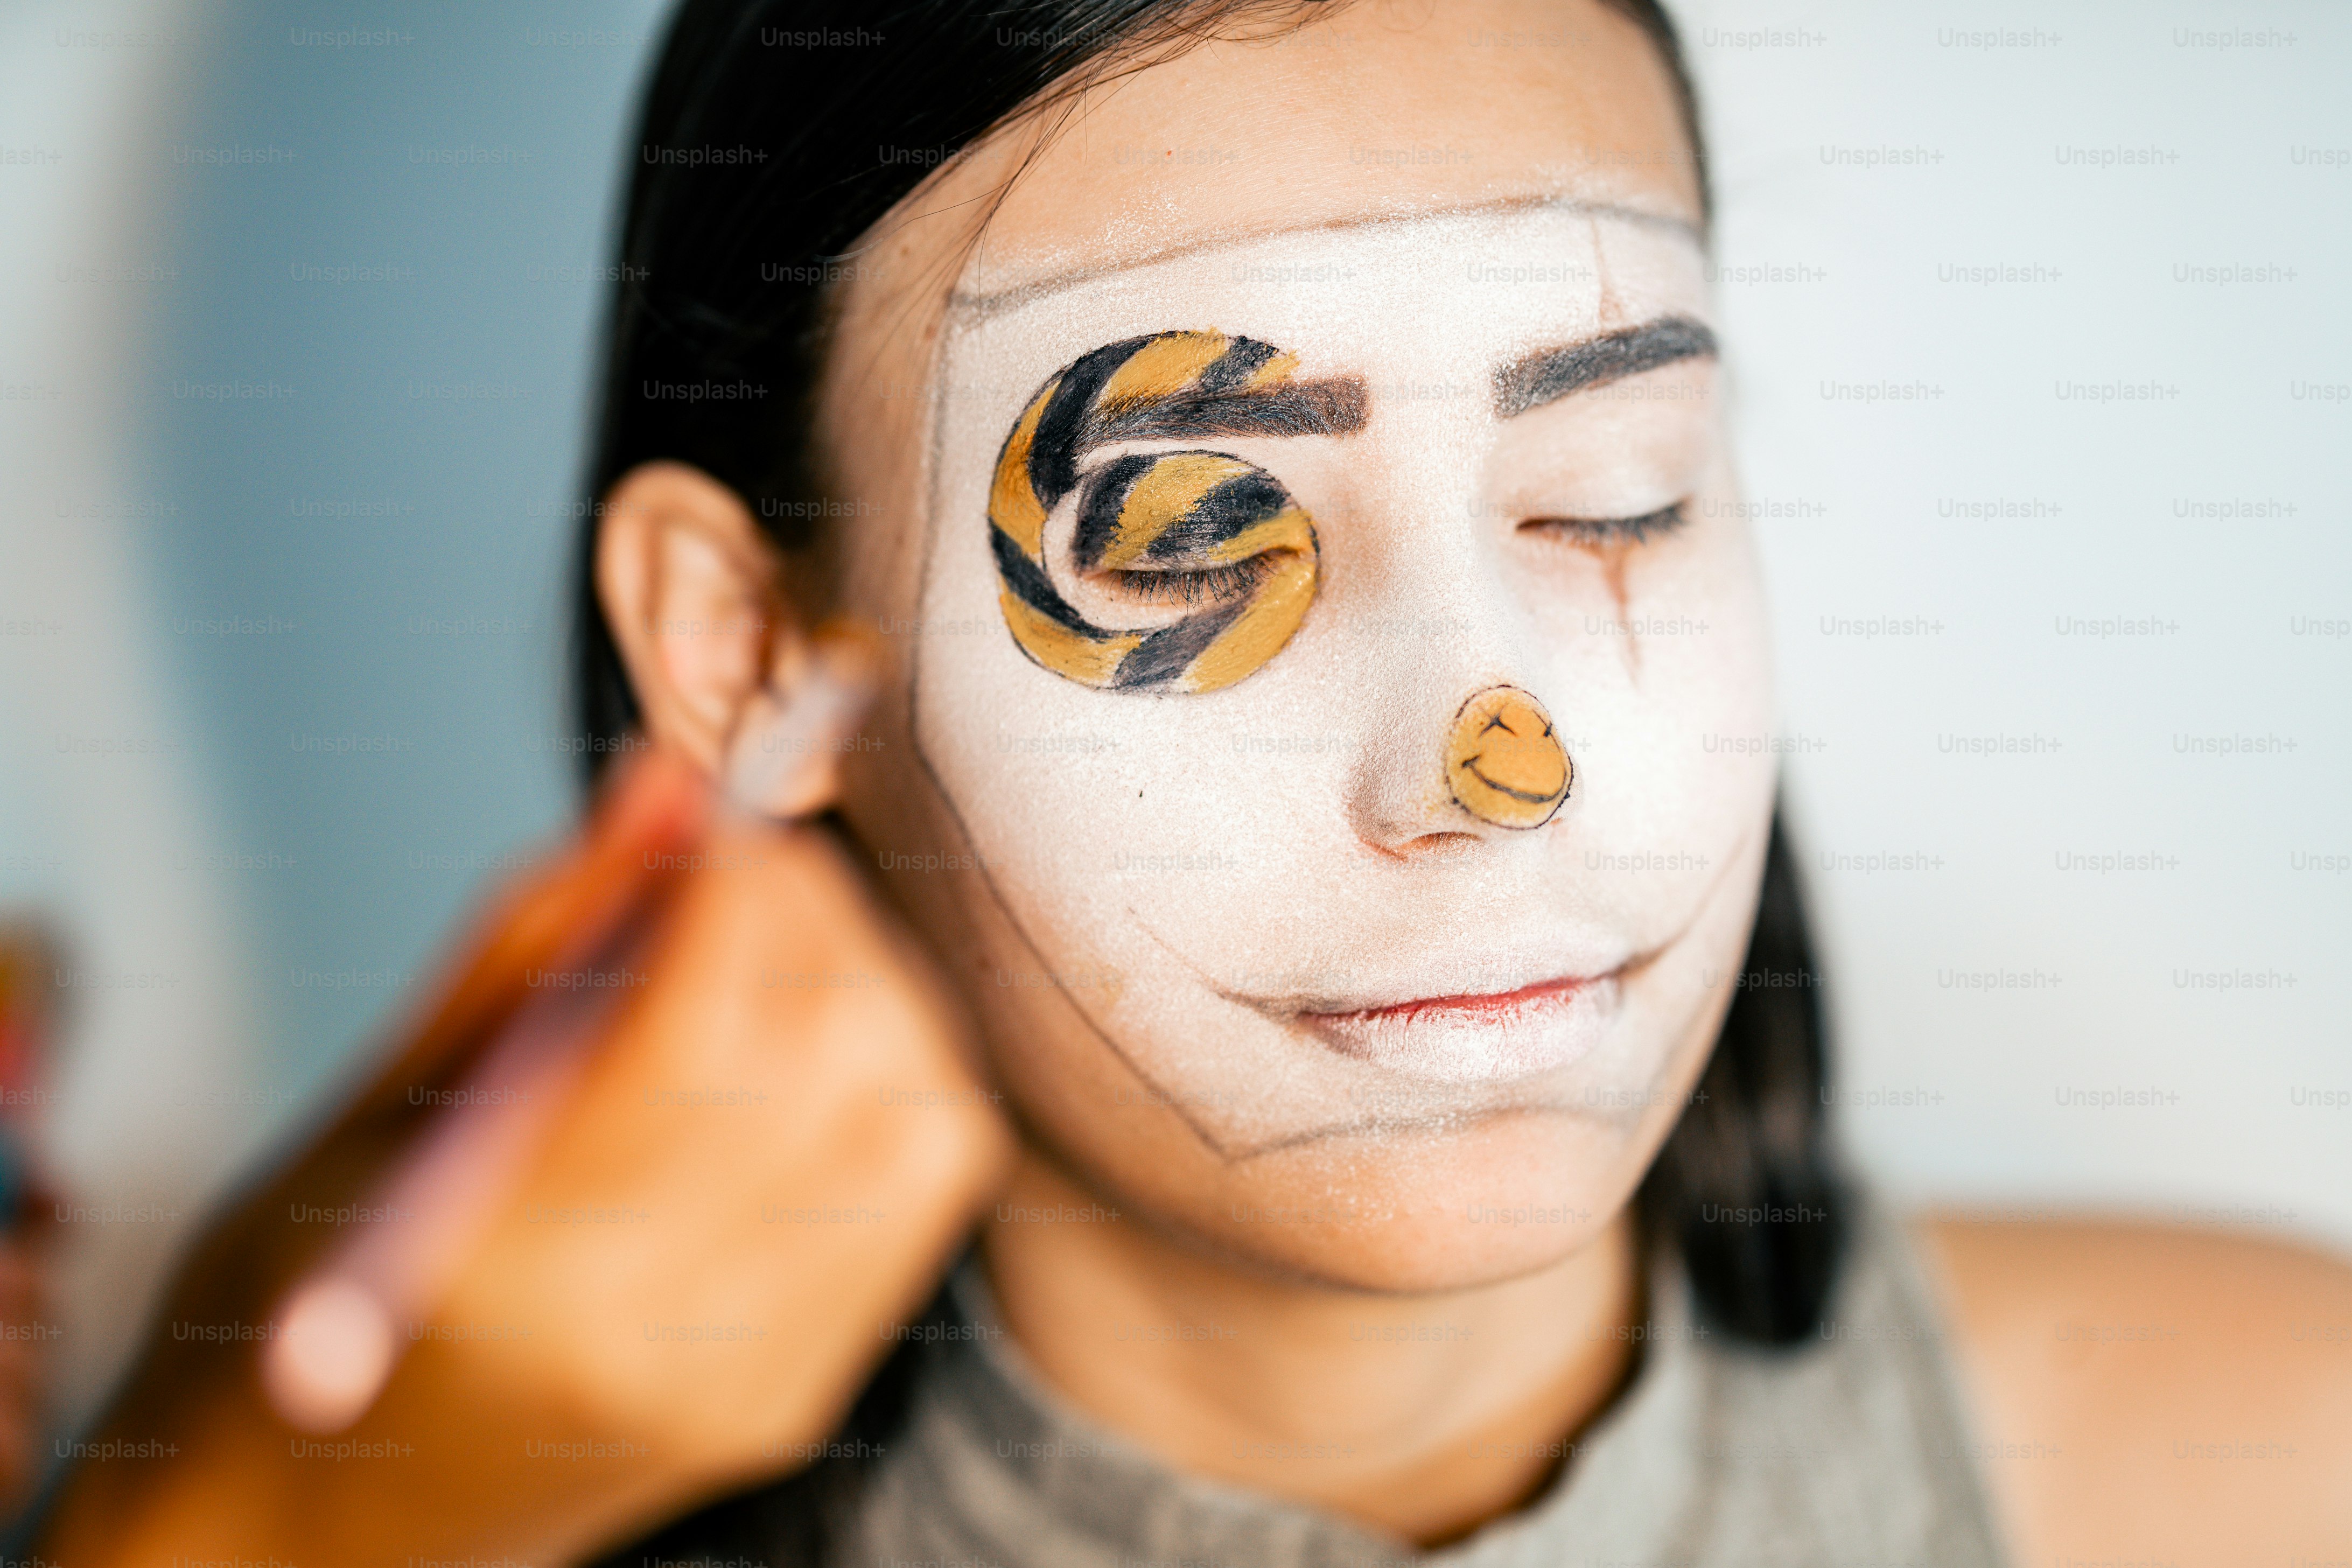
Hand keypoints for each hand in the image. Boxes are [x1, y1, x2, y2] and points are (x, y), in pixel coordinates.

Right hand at [35, 750, 1013, 1564]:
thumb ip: (539, 936)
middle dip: (816, 921)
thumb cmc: (300, 1305)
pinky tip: (797, 1069)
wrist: (313, 1531)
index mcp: (520, 1259)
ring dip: (873, 999)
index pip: (712, 1017)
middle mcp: (663, 1331)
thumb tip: (672, 782)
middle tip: (734, 883)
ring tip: (767, 976)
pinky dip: (885, 1088)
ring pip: (922, 1118)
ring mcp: (749, 1380)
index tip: (707, 820)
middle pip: (846, 1056)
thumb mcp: (376, 1102)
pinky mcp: (795, 1399)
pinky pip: (919, 1197)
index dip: (740, 879)